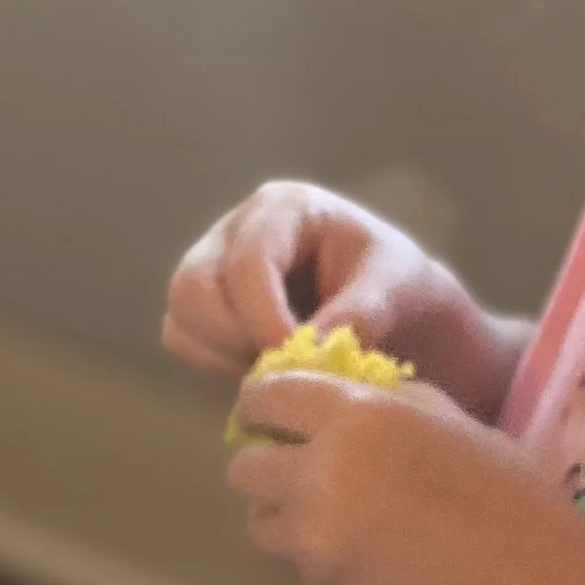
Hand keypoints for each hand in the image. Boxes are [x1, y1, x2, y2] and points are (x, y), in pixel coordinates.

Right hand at [164, 182, 524, 419]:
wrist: (403, 323)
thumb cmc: (404, 293)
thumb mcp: (399, 292)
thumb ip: (358, 313)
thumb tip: (306, 349)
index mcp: (284, 208)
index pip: (246, 262)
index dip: (264, 319)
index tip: (298, 362)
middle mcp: (236, 232)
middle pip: (192, 287)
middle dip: (232, 340)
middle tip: (282, 372)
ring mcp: (213, 272)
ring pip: (180, 320)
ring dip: (222, 360)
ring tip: (281, 373)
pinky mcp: (205, 315)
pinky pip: (185, 346)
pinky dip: (216, 371)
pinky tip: (266, 375)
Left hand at [225, 366, 584, 584]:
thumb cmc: (510, 498)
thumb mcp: (453, 420)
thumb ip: (387, 402)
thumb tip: (341, 394)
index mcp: (357, 418)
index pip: (266, 395)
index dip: (262, 403)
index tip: (272, 412)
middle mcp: (321, 476)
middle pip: (244, 465)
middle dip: (266, 462)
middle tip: (299, 466)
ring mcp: (315, 542)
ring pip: (260, 521)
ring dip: (285, 514)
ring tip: (333, 516)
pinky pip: (298, 565)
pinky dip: (319, 557)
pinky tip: (369, 557)